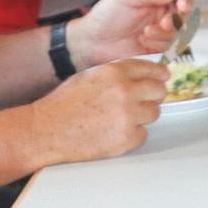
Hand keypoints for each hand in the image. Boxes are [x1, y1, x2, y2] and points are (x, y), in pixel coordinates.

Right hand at [25, 60, 168, 164]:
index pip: (152, 69)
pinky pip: (143, 135)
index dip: (159, 75)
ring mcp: (127, 116)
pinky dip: (132, 135)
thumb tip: (143, 74)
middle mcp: (125, 92)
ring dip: (141, 116)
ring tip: (118, 119)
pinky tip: (112, 133)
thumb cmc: (62, 105)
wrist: (44, 131)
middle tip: (140, 102)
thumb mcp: (90, 76)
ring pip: (153, 113)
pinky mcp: (125, 138)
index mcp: (115, 73)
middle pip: (159, 91)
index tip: (162, 78)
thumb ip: (118, 73)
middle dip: (152, 96)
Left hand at [66, 0, 189, 66]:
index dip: (186, 0)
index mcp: (156, 0)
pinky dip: (157, 44)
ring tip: (145, 33)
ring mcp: (158, 34)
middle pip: (184, 16)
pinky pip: (168, 48)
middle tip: (165, 22)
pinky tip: (142, 42)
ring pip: (178, 34)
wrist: (90, 42)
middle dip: (177, 20)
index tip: (183, 6)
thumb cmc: (104, 15)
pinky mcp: (155, 50)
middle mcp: (160, 16)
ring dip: (164, 34)